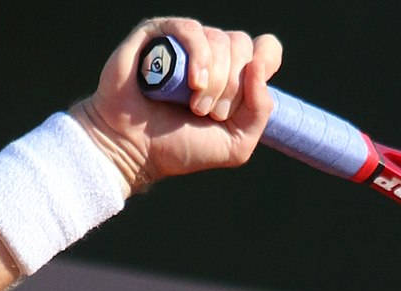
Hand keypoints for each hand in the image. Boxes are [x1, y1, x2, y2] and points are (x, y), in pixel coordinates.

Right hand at [74, 16, 282, 193]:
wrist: (134, 151)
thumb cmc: (180, 148)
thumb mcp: (235, 144)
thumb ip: (260, 112)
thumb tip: (260, 68)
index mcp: (232, 75)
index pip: (266, 49)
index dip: (264, 66)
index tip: (247, 97)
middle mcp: (211, 54)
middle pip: (242, 46)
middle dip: (232, 87)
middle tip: (208, 113)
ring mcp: (184, 43)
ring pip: (220, 39)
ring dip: (214, 81)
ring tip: (194, 107)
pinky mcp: (158, 34)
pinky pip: (191, 29)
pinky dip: (197, 57)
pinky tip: (191, 84)